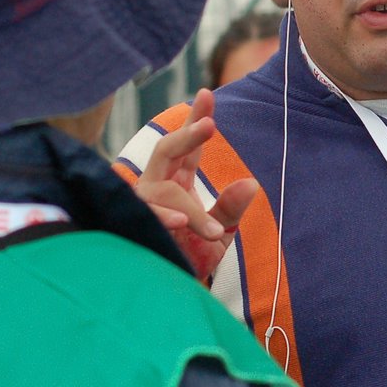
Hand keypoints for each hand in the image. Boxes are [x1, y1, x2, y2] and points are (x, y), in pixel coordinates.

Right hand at [134, 88, 259, 279]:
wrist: (169, 293)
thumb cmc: (190, 256)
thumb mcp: (219, 234)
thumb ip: (230, 210)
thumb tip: (251, 183)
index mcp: (178, 179)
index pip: (188, 145)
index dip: (195, 119)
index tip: (207, 93)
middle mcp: (157, 186)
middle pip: (167, 151)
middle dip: (186, 137)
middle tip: (209, 125)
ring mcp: (144, 206)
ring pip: (160, 188)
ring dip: (184, 194)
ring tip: (209, 204)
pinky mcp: (135, 226)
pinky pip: (146, 217)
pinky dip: (164, 218)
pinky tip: (180, 221)